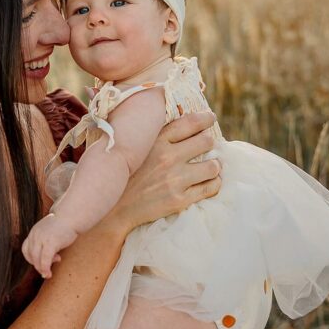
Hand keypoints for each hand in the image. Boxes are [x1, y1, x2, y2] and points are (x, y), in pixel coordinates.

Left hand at [21, 215, 77, 278]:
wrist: (71, 216)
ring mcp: (41, 238)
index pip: (26, 249)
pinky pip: (45, 260)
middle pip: (30, 256)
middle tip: (46, 270)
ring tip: (49, 272)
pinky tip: (49, 273)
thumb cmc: (63, 226)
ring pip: (36, 259)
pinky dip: (45, 268)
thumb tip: (46, 258)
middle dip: (38, 266)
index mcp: (33, 232)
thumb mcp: (48, 232)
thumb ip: (44, 242)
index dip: (31, 259)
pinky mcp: (50, 243)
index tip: (40, 262)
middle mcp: (35, 235)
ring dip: (42, 269)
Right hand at [117, 110, 221, 230]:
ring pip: (212, 166)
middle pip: (206, 141)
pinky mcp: (180, 199)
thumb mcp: (135, 148)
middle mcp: (168, 158)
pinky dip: (213, 183)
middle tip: (207, 146)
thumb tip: (174, 119)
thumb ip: (153, 134)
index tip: (210, 118)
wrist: (114, 209)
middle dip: (209, 142)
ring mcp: (175, 179)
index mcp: (156, 141)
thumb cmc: (124, 175)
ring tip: (210, 167)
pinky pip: (210, 187)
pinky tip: (208, 182)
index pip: (190, 123)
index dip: (205, 118)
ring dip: (214, 165)